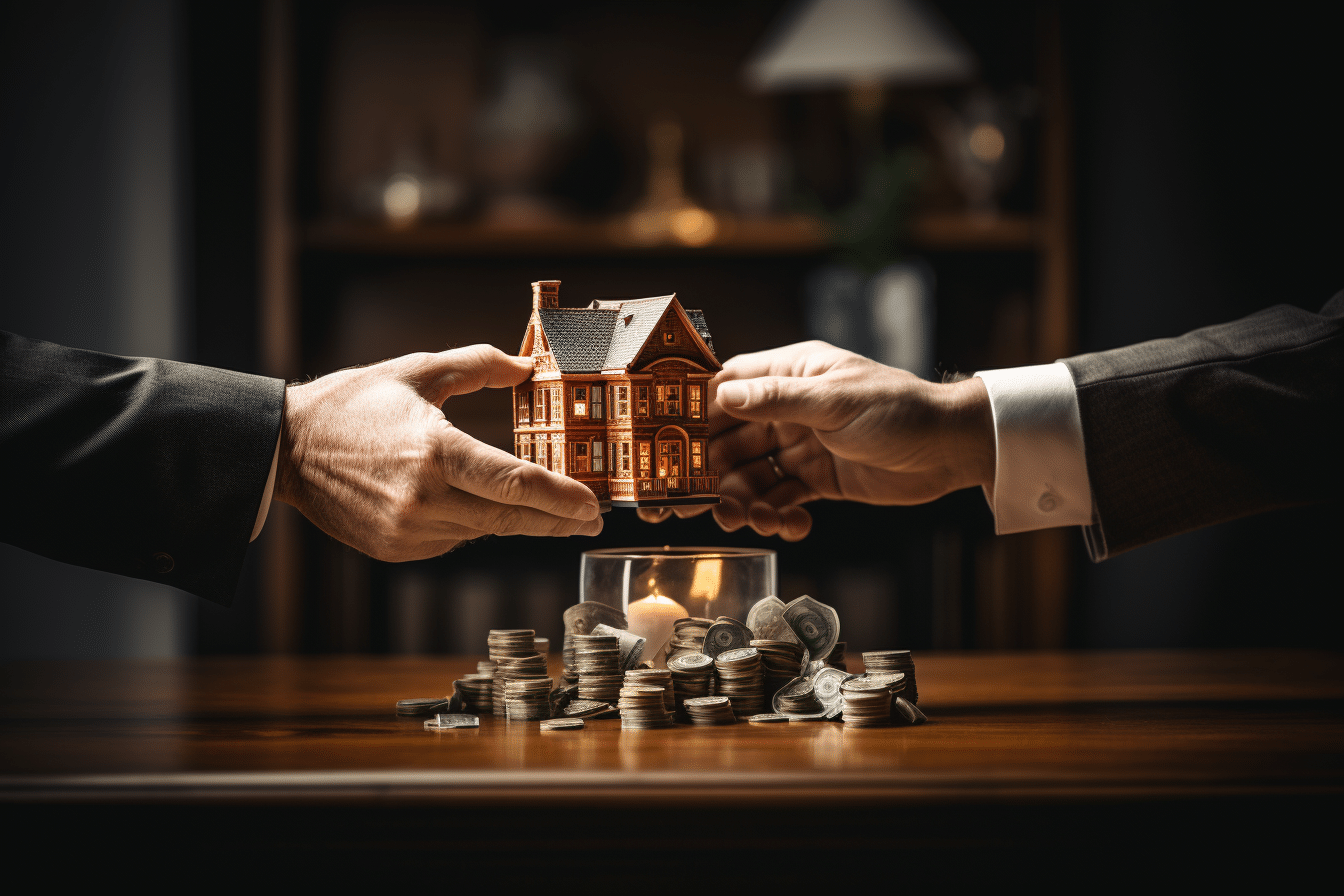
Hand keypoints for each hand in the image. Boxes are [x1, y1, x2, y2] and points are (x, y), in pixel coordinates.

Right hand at [275, 345, 601, 560]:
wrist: (285, 451)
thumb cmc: (351, 404)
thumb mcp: (418, 371)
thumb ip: (478, 365)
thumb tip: (527, 366)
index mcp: (435, 451)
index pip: (515, 483)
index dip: (561, 497)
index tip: (593, 505)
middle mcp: (425, 499)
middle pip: (510, 518)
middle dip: (557, 520)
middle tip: (590, 518)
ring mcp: (410, 530)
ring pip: (484, 532)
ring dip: (515, 521)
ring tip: (546, 510)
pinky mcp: (398, 550)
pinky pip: (454, 540)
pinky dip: (472, 525)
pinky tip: (477, 507)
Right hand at [637, 341, 992, 539]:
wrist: (952, 449)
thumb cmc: (900, 409)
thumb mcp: (835, 401)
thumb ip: (777, 401)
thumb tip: (721, 396)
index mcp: (791, 374)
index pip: (728, 388)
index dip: (694, 414)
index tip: (666, 441)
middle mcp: (790, 409)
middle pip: (731, 440)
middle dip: (713, 472)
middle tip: (697, 503)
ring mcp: (802, 446)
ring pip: (753, 476)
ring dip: (744, 501)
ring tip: (747, 523)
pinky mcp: (819, 480)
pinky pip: (782, 499)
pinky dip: (778, 516)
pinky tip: (788, 526)